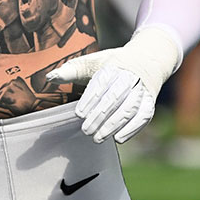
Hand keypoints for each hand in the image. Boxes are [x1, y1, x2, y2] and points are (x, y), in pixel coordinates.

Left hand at [46, 26, 181, 143]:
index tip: (79, 114)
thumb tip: (49, 78)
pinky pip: (144, 116)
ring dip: (114, 124)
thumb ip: (71, 71)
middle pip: (115, 97)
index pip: (102, 83)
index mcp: (113, 65)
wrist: (146, 60)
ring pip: (130, 108)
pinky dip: (133, 128)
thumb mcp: (92, 62)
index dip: (90, 99)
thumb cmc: (112, 64)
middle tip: (86, 131)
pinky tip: (119, 139)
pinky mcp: (149, 102)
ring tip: (98, 138)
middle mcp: (130, 77)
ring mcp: (142, 90)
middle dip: (100, 115)